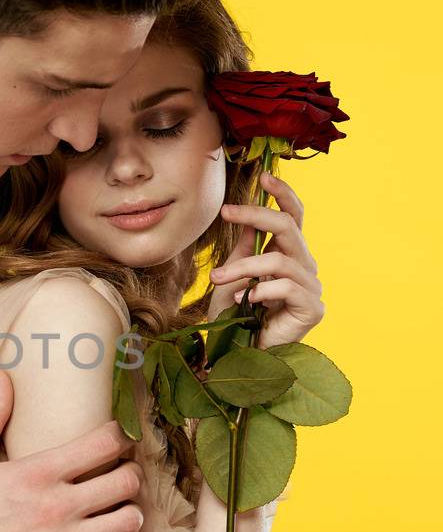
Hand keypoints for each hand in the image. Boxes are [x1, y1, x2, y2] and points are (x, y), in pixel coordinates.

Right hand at [0, 370, 146, 531]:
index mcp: (36, 473)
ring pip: (128, 521)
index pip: (103, 443)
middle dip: (129, 474)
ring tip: (120, 512)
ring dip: (130, 513)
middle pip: (125, 481)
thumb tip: (0, 376)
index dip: (119, 437)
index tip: (117, 439)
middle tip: (122, 475)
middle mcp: (58, 507)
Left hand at [206, 170, 323, 350]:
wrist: (238, 355)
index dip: (283, 193)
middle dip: (256, 214)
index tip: (264, 176)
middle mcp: (305, 267)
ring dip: (244, 266)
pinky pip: (286, 287)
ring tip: (219, 279)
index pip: (294, 215)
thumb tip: (240, 212)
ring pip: (279, 260)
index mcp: (289, 254)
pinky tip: (244, 301)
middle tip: (226, 212)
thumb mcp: (234, 274)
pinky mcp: (313, 309)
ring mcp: (312, 288)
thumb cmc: (236, 317)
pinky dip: (260, 290)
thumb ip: (242, 245)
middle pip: (289, 227)